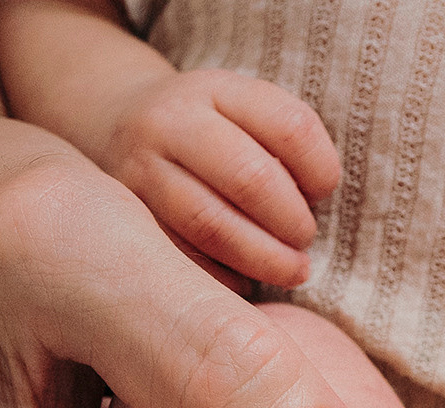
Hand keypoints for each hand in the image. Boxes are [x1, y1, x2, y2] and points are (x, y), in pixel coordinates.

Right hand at [87, 67, 340, 288]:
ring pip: (212, 224)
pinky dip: (224, 277)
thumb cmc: (212, 132)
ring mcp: (141, 168)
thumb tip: (313, 206)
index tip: (322, 192)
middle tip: (305, 241)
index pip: (291, 127)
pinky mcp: (127, 216)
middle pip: (251, 178)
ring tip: (291, 271)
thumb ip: (286, 146)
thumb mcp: (245, 113)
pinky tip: (245, 280)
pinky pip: (184, 257)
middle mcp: (170, 121)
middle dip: (292, 222)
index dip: (322, 169)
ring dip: (264, 258)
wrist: (122, 126)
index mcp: (217, 89)